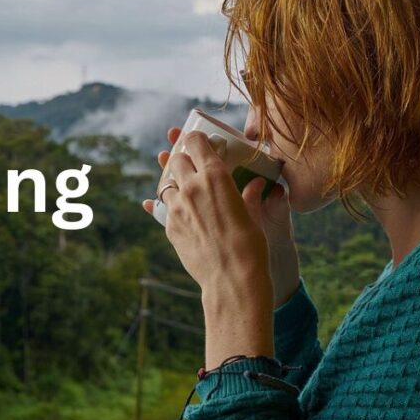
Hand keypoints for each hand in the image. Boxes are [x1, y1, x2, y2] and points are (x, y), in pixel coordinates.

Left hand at [143, 126, 300, 307]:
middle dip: (183, 160)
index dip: (195, 139)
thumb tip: (256, 185)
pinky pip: (163, 209)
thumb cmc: (250, 246)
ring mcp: (176, 207)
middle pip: (175, 160)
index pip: (195, 142)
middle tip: (193, 167)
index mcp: (215, 176)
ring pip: (166, 184)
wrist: (231, 280)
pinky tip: (180, 211)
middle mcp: (191, 187)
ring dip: (175, 184)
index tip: (198, 141)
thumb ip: (249, 196)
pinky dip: (171, 207)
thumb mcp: (253, 216)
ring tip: (187, 192)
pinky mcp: (169, 226)